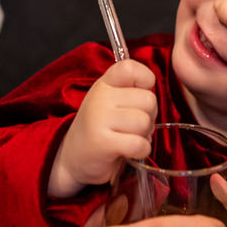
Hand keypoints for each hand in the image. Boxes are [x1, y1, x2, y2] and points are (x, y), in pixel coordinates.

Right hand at [47, 59, 156, 197]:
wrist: (74, 158)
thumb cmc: (101, 128)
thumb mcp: (111, 101)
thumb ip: (131, 91)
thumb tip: (153, 94)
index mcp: (104, 83)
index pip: (131, 68)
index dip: (145, 80)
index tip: (137, 96)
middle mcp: (100, 97)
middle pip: (148, 100)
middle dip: (149, 116)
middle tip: (133, 125)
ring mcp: (99, 119)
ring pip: (144, 122)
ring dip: (144, 135)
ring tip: (129, 138)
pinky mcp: (103, 142)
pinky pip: (139, 143)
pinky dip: (141, 150)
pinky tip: (130, 151)